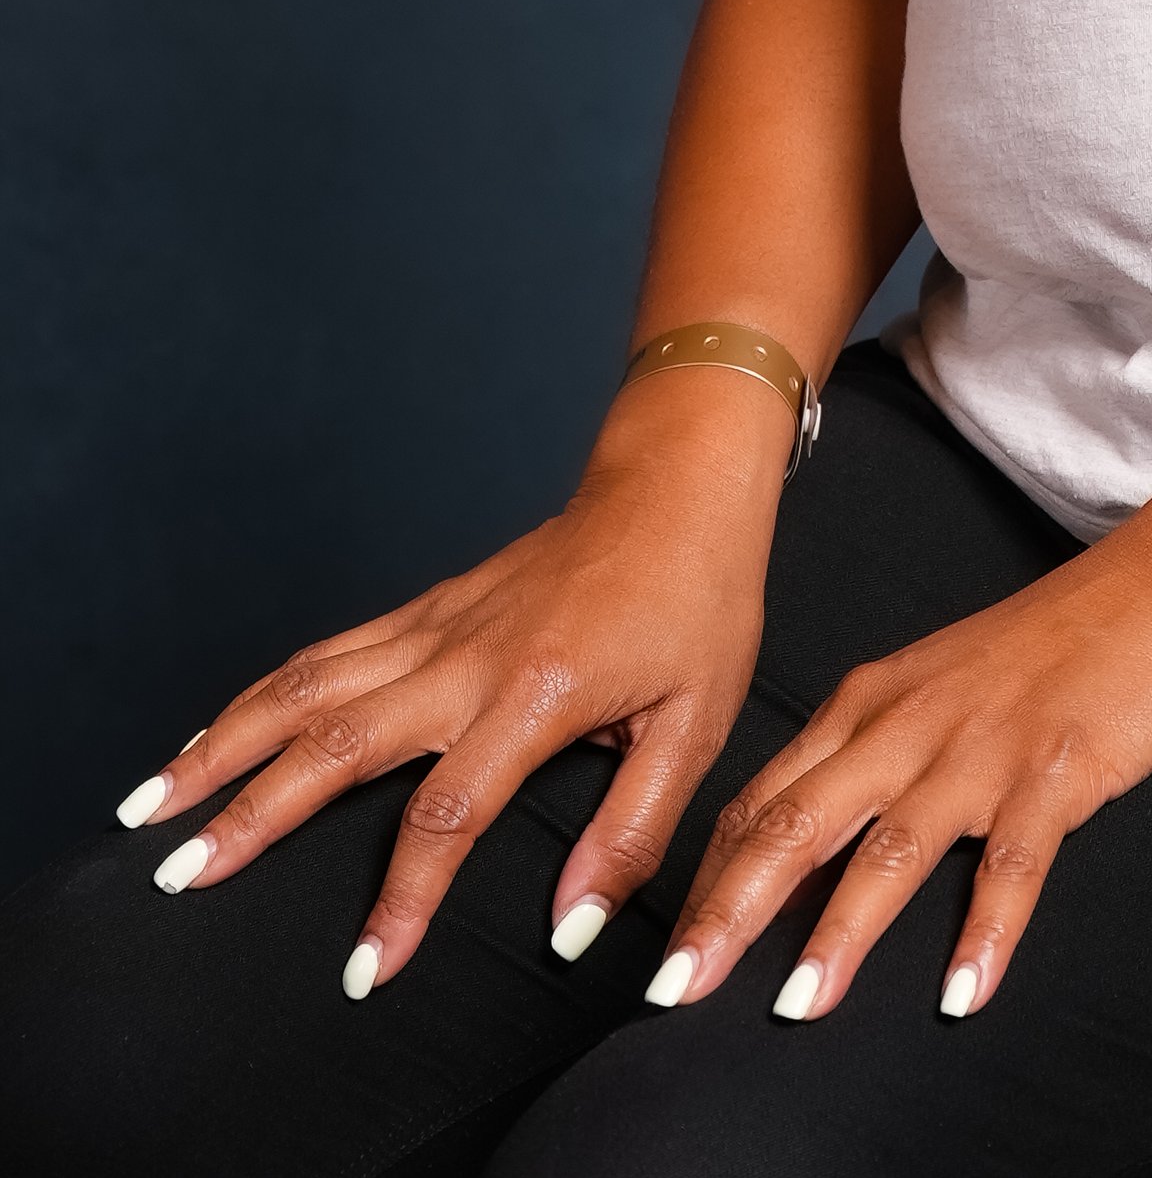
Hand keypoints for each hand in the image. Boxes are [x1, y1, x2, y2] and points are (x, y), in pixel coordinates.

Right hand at [114, 368, 789, 991]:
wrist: (676, 484)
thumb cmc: (696, 603)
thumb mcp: (697, 724)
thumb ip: (632, 832)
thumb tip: (569, 930)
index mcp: (536, 692)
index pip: (446, 812)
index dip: (402, 899)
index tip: (365, 969)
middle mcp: (467, 654)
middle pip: (336, 740)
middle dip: (251, 814)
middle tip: (181, 878)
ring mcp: (437, 624)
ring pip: (308, 685)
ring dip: (224, 744)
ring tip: (150, 807)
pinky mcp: (427, 608)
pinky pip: (328, 653)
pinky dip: (260, 695)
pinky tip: (216, 733)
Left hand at [649, 531, 1151, 1024]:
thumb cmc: (1052, 644)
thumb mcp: (938, 685)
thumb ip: (874, 754)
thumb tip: (806, 842)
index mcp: (873, 701)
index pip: (764, 799)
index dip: (705, 878)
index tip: (661, 953)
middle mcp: (911, 724)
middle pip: (798, 824)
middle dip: (729, 912)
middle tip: (676, 990)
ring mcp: (984, 749)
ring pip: (890, 848)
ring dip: (839, 933)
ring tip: (795, 1008)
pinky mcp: (1057, 771)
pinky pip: (1012, 865)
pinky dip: (985, 934)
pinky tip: (961, 996)